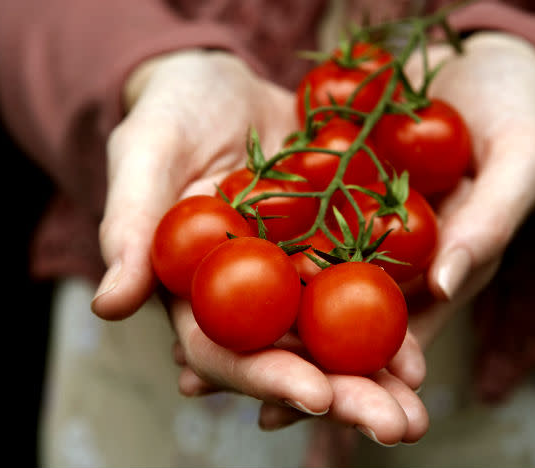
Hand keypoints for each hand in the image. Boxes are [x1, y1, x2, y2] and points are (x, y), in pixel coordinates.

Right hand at [91, 49, 428, 447]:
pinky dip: (398, 317)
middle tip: (396, 427)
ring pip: (336, 335)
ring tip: (420, 408)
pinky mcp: (335, 242)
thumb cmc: (172, 114)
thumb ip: (130, 226)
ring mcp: (296, 272)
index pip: (225, 348)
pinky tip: (425, 348)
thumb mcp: (146, 153)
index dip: (267, 374)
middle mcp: (249, 294)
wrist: (226, 86)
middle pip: (293, 356)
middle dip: (344, 395)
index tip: (316, 396)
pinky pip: (368, 284)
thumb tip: (109, 305)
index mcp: (196, 289)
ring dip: (381, 375)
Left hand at [220, 31, 534, 439]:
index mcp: (438, 273)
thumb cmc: (517, 111)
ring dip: (248, 319)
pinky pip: (283, 219)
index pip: (395, 341)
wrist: (482, 63)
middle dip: (286, 364)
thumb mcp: (523, 161)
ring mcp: (353, 225)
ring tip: (192, 358)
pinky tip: (202, 266)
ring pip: (296, 281)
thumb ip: (491, 222)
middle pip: (333, 324)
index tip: (314, 406)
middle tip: (227, 396)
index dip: (356, 376)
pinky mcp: (325, 188)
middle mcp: (388, 261)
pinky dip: (246, 244)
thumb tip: (444, 284)